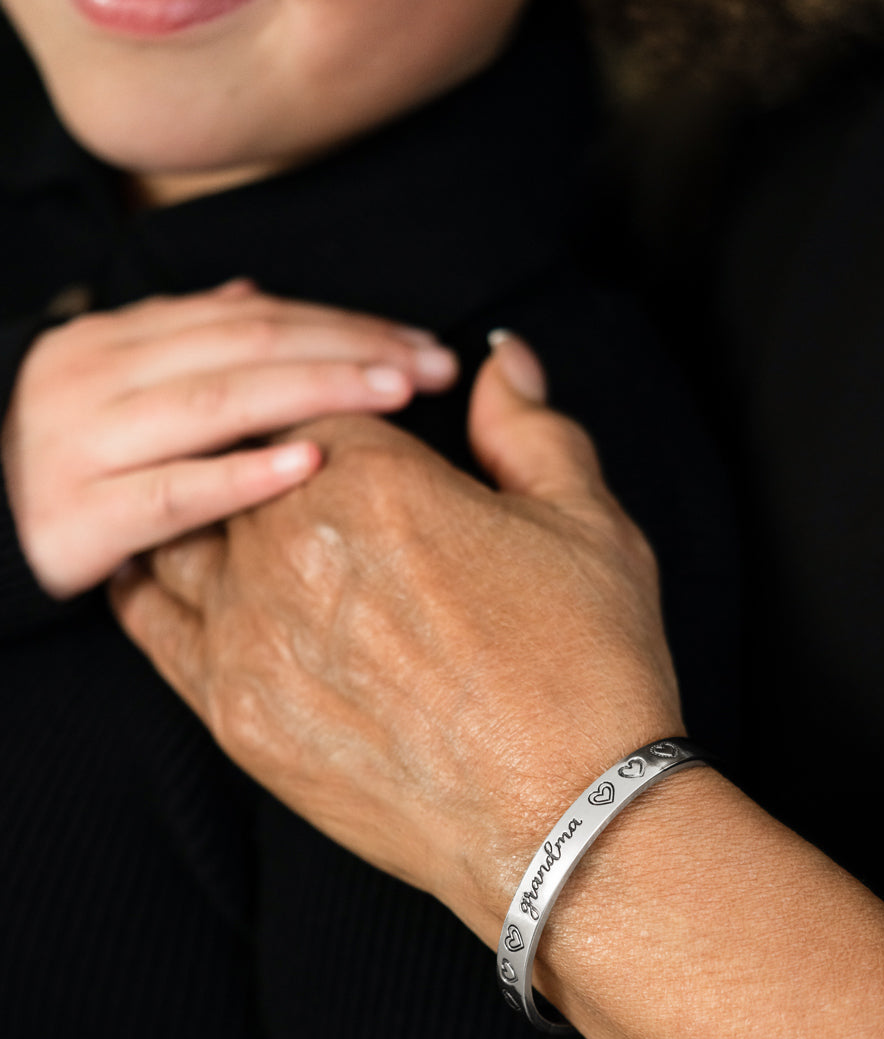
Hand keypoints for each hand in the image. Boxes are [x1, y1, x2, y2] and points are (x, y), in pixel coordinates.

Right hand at [2, 279, 457, 597]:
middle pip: (248, 347)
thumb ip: (185, 337)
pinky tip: (309, 467)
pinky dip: (241, 477)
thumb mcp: (116, 379)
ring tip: (394, 394)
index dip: (345, 324)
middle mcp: (101, 376)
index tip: (420, 343)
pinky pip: (170, 493)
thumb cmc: (68, 454)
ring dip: (315, 392)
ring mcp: (85, 441)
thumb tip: (255, 294)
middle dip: (350, 350)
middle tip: (431, 367)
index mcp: (121, 338)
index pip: (255, 317)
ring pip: (216, 403)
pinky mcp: (78, 516)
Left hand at [110, 333, 681, 943]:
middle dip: (275, 454)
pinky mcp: (233, 715)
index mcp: (373, 481)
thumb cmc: (588, 666)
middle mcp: (289, 549)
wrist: (568, 818)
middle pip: (241, 462)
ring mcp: (249, 637)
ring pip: (186, 533)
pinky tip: (171, 570)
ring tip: (243, 515)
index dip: (341, 406)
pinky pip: (155, 623)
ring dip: (215, 514)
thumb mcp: (588, 520)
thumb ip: (528, 425)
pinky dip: (158, 583)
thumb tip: (503, 359)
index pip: (315, 403)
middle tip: (307, 468)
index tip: (361, 425)